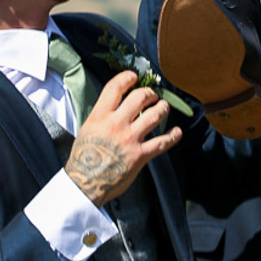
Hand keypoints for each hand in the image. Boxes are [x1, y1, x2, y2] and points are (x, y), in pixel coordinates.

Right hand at [64, 71, 181, 205]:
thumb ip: (101, 116)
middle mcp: (116, 124)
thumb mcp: (87, 129)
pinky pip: (162, 142)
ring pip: (155, 115)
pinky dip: (173, 136)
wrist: (84, 184)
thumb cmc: (83, 158)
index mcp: (100, 117)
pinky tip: (177, 132)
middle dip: (150, 93)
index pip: (115, 88)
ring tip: (164, 108)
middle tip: (152, 96)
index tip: (133, 77)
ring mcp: (130, 139)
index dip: (127, 78)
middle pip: (140, 97)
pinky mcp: (140, 155)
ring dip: (163, 108)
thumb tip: (115, 106)